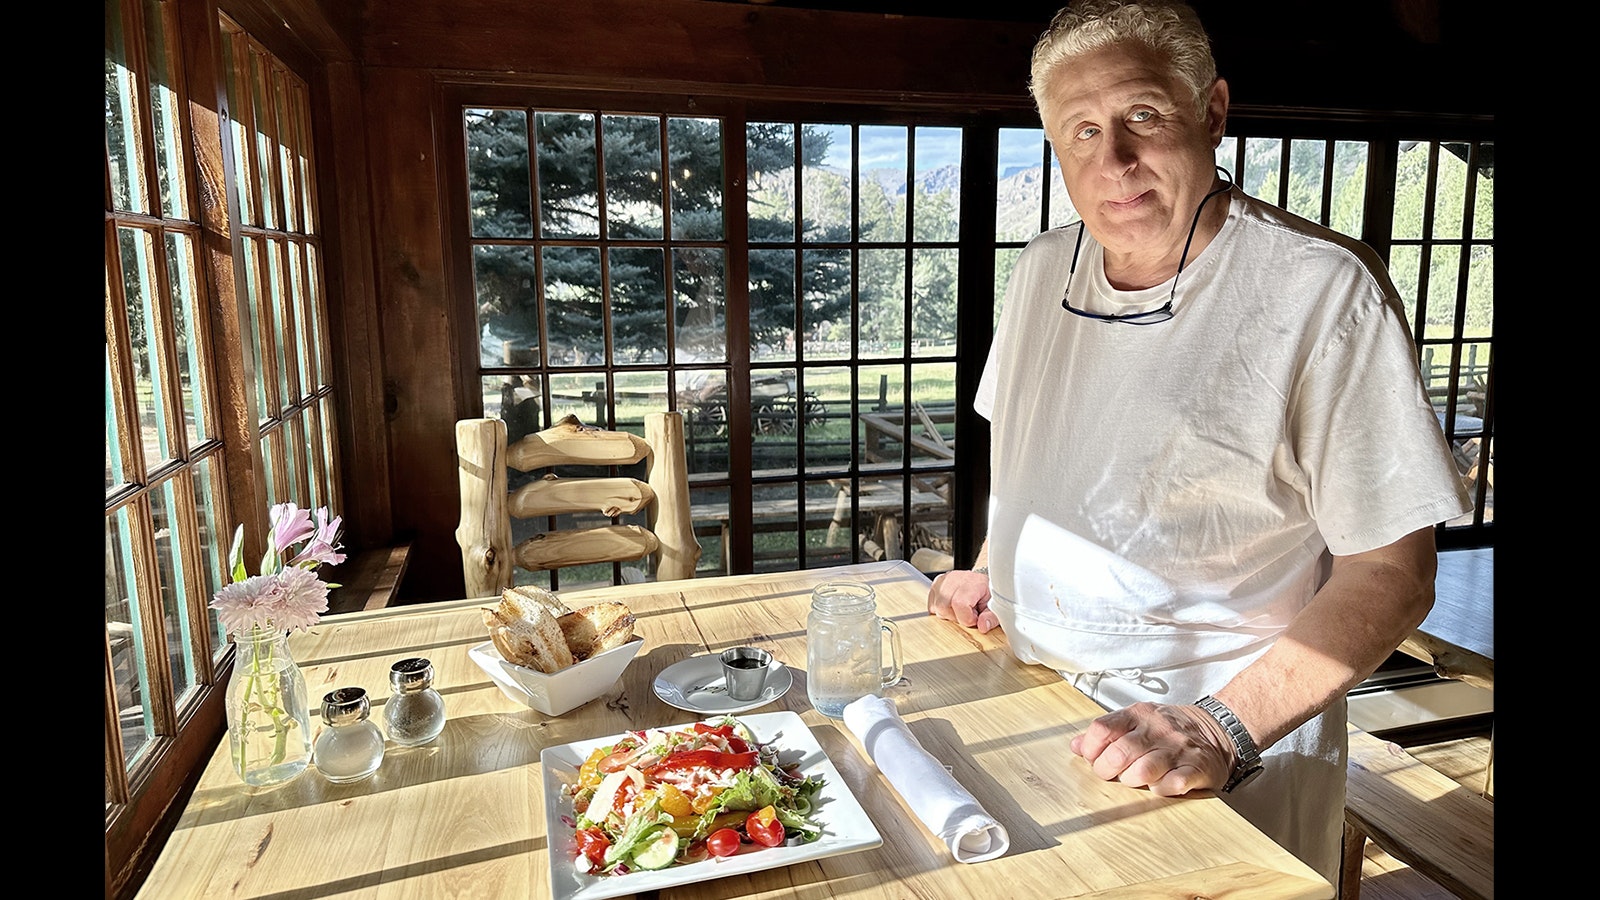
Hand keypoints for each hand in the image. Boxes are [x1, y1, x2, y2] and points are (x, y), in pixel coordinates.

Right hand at [927, 569, 999, 632]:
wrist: (982, 582)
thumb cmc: (988, 594)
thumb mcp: (996, 606)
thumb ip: (991, 618)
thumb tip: (982, 626)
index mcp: (973, 582)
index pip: (959, 604)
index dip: (967, 618)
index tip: (975, 617)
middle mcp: (955, 578)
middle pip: (944, 607)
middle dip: (956, 617)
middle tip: (968, 613)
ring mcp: (943, 580)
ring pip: (937, 607)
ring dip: (948, 614)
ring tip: (961, 609)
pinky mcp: (935, 584)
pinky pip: (932, 604)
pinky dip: (942, 610)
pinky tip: (952, 607)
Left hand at [1069, 701, 1235, 795]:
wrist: (1218, 730)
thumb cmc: (1170, 730)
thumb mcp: (1136, 722)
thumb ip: (1106, 733)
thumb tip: (1075, 745)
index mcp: (1139, 715)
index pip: (1102, 728)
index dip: (1090, 749)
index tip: (1091, 758)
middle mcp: (1158, 729)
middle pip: (1120, 752)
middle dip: (1107, 769)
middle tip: (1109, 774)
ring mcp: (1178, 749)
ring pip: (1144, 770)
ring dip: (1132, 780)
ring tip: (1134, 779)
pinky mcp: (1197, 768)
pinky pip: (1173, 784)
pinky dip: (1161, 789)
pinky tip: (1160, 785)